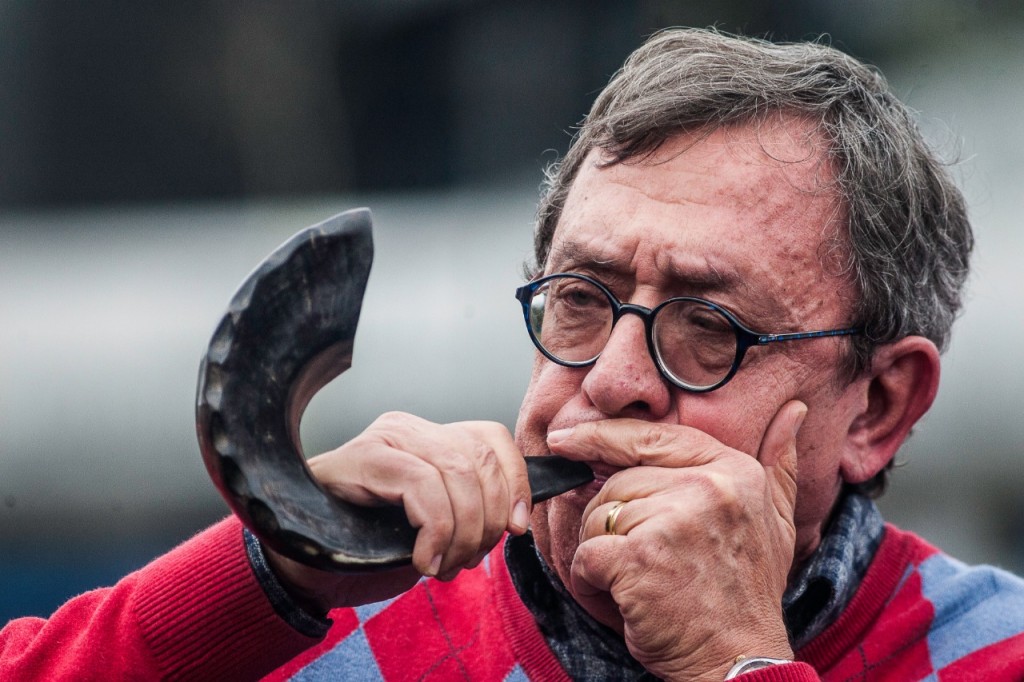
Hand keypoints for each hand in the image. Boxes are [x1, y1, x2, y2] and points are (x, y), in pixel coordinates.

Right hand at [263, 412, 531, 613]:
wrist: (302, 564)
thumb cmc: (368, 545)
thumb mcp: (433, 525)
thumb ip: (469, 509)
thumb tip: (519, 517)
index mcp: (431, 437)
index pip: (492, 440)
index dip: (516, 483)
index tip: (518, 529)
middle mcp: (409, 428)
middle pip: (480, 459)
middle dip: (489, 519)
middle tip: (468, 560)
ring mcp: (385, 439)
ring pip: (457, 473)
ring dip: (463, 532)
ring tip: (444, 565)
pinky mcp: (363, 458)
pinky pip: (422, 488)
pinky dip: (435, 532)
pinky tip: (423, 561)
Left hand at [554, 401, 805, 680]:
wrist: (739, 663)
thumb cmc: (747, 595)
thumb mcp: (777, 522)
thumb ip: (776, 463)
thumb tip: (794, 410)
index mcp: (733, 471)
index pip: (652, 436)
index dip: (602, 436)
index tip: (565, 438)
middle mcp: (706, 487)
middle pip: (617, 480)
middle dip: (612, 520)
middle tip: (637, 559)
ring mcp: (673, 521)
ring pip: (599, 516)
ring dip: (602, 552)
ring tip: (636, 582)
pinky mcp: (640, 558)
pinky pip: (587, 554)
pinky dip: (590, 582)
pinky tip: (621, 600)